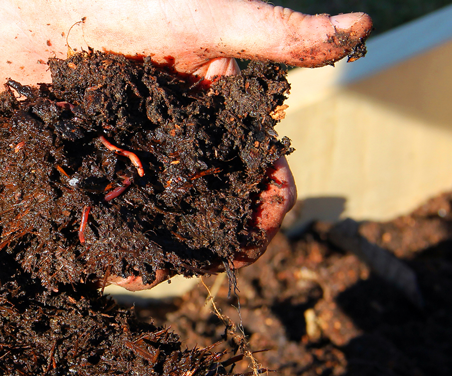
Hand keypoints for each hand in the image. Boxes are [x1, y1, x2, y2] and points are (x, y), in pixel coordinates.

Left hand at [0, 0, 370, 288]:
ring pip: (162, 218)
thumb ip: (275, 35)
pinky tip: (111, 264)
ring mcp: (132, 155)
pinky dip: (114, 242)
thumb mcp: (207, 17)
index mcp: (217, 108)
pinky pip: (108, 213)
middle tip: (212, 263)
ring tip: (155, 272)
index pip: (257, 166)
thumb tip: (363, 25)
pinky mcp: (88, 164)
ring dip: (167, 250)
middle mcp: (179, 139)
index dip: (269, 204)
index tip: (261, 233)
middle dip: (218, 239)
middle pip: (212, 204)